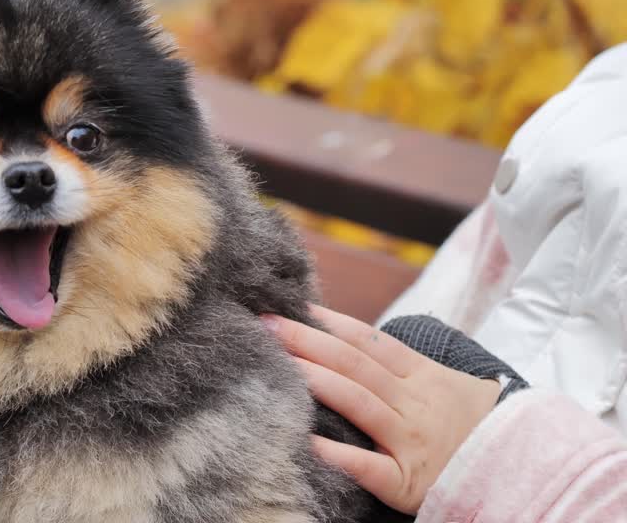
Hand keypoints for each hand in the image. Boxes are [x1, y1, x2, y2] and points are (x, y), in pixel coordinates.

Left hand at [262, 305, 499, 514]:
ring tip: (278, 364)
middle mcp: (415, 402)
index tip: (292, 306)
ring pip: (359, 401)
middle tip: (265, 325)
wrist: (521, 470)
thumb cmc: (468, 426)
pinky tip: (307, 442)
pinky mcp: (409, 481)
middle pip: (354, 364)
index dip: (329, 322)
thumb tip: (340, 337)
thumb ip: (396, 366)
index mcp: (421, 375)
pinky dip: (338, 454)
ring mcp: (412, 440)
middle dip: (307, 341)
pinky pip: (369, 466)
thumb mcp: (441, 385)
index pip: (368, 340)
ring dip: (316, 380)